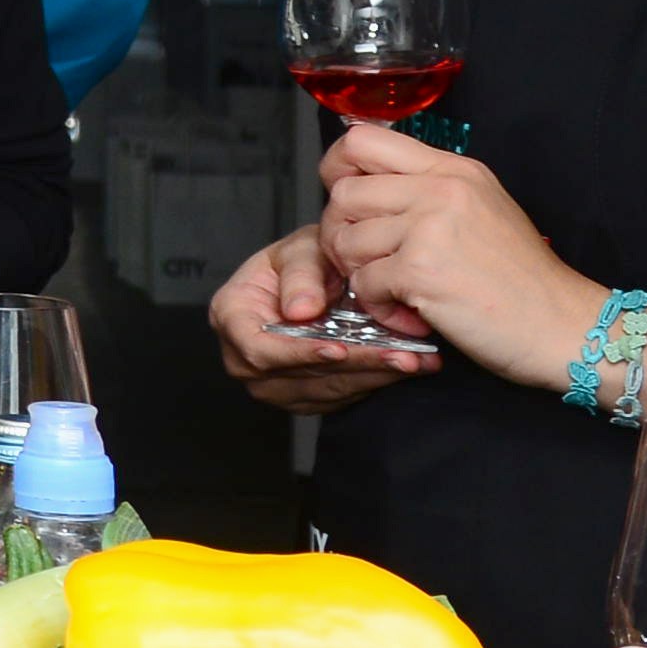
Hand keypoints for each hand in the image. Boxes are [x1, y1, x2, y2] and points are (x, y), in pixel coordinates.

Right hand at [211, 223, 440, 410]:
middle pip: (298, 375)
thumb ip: (301, 275)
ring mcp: (270, 381)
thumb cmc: (302, 260)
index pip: (259, 348)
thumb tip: (299, 311)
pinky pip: (337, 398)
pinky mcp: (299, 395)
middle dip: (356, 364)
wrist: (315, 277)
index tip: (338, 348)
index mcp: (231, 315)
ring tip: (415, 360)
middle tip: (402, 356)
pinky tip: (404, 366)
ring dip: (373, 376)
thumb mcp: (300, 249)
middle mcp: (243, 356)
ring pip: (324, 390)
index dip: (298, 353)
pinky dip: (373, 381)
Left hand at [316, 129, 576, 386]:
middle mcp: (442, 189)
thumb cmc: (523, 280)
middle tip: (368, 263)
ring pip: (344, 239)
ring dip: (360, 275)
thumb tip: (362, 182)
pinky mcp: (422, 270)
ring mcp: (431, 227)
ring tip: (396, 293)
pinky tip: (411, 315)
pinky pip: (362, 284)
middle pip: (343, 193)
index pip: (362, 140)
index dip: (337, 170)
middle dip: (342, 234)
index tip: (350, 205)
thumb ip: (428, 191)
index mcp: (455, 170)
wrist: (566, 327)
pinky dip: (378, 307)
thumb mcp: (481, 211)